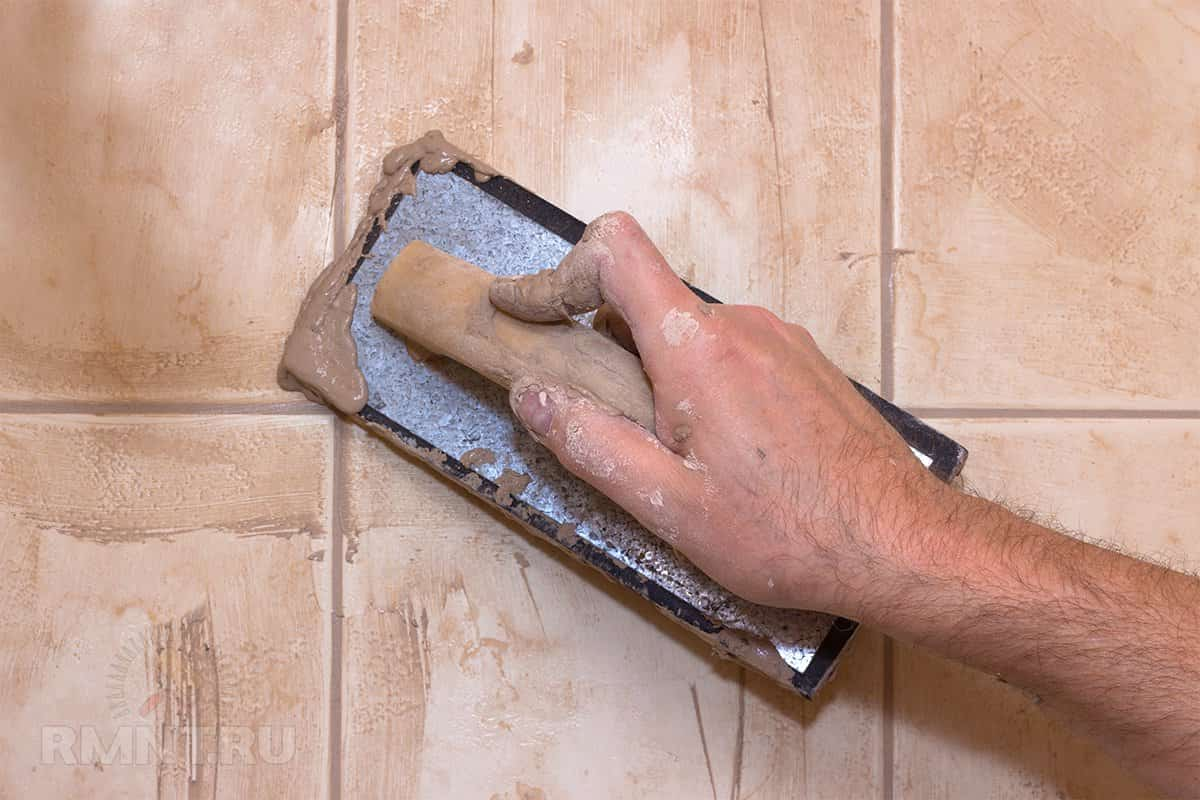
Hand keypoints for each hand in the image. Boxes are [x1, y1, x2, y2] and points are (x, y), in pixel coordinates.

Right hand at [490, 212, 942, 615]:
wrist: (899, 542)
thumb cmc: (786, 531)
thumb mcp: (671, 506)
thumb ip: (592, 443)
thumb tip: (532, 394)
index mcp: (698, 349)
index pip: (617, 251)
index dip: (559, 273)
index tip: (528, 314)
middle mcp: (742, 324)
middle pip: (648, 305)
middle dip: (609, 355)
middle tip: (611, 429)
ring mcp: (781, 340)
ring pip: (692, 335)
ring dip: (663, 377)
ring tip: (681, 457)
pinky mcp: (806, 363)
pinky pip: (734, 353)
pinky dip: (706, 384)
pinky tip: (729, 453)